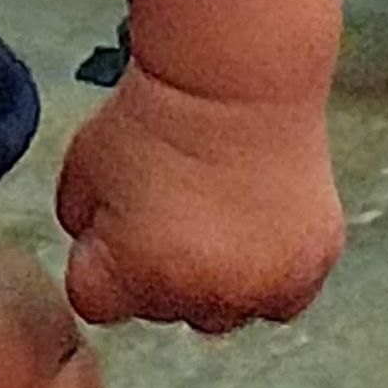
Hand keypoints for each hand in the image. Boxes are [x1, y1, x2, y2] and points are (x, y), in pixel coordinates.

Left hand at [57, 63, 344, 333]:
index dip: (102, 262)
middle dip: (161, 270)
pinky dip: (272, 267)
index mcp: (136, 276)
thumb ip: (79, 220)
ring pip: (228, 307)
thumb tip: (93, 240)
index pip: (98, 303)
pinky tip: (258, 222)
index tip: (116, 229)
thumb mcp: (83, 164)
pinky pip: (284, 292)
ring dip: (220, 278)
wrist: (236, 79)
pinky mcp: (308, 269)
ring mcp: (260, 288)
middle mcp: (200, 297)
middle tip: (173, 210)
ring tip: (218, 214)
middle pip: (165, 308)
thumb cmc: (162, 114)